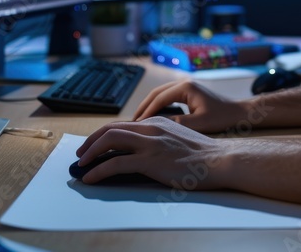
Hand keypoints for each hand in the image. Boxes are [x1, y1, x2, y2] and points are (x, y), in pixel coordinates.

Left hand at [74, 116, 230, 188]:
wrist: (220, 160)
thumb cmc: (204, 155)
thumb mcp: (179, 139)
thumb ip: (161, 139)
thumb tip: (145, 151)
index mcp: (157, 122)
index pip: (123, 125)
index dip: (104, 135)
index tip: (95, 145)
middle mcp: (151, 128)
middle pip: (110, 129)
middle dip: (91, 141)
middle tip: (82, 153)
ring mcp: (149, 143)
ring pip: (109, 141)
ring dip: (90, 153)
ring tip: (81, 165)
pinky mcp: (150, 160)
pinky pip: (115, 163)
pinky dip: (98, 170)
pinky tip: (91, 178)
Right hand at [133, 80, 247, 132]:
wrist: (240, 112)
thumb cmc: (223, 117)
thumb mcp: (200, 123)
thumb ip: (179, 123)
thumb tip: (158, 125)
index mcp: (186, 87)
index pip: (159, 99)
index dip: (146, 113)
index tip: (136, 126)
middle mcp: (184, 83)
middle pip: (156, 94)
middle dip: (143, 108)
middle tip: (131, 123)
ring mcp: (186, 86)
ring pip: (160, 94)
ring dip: (149, 106)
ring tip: (138, 121)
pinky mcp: (188, 92)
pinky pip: (167, 97)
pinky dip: (158, 106)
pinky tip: (153, 118)